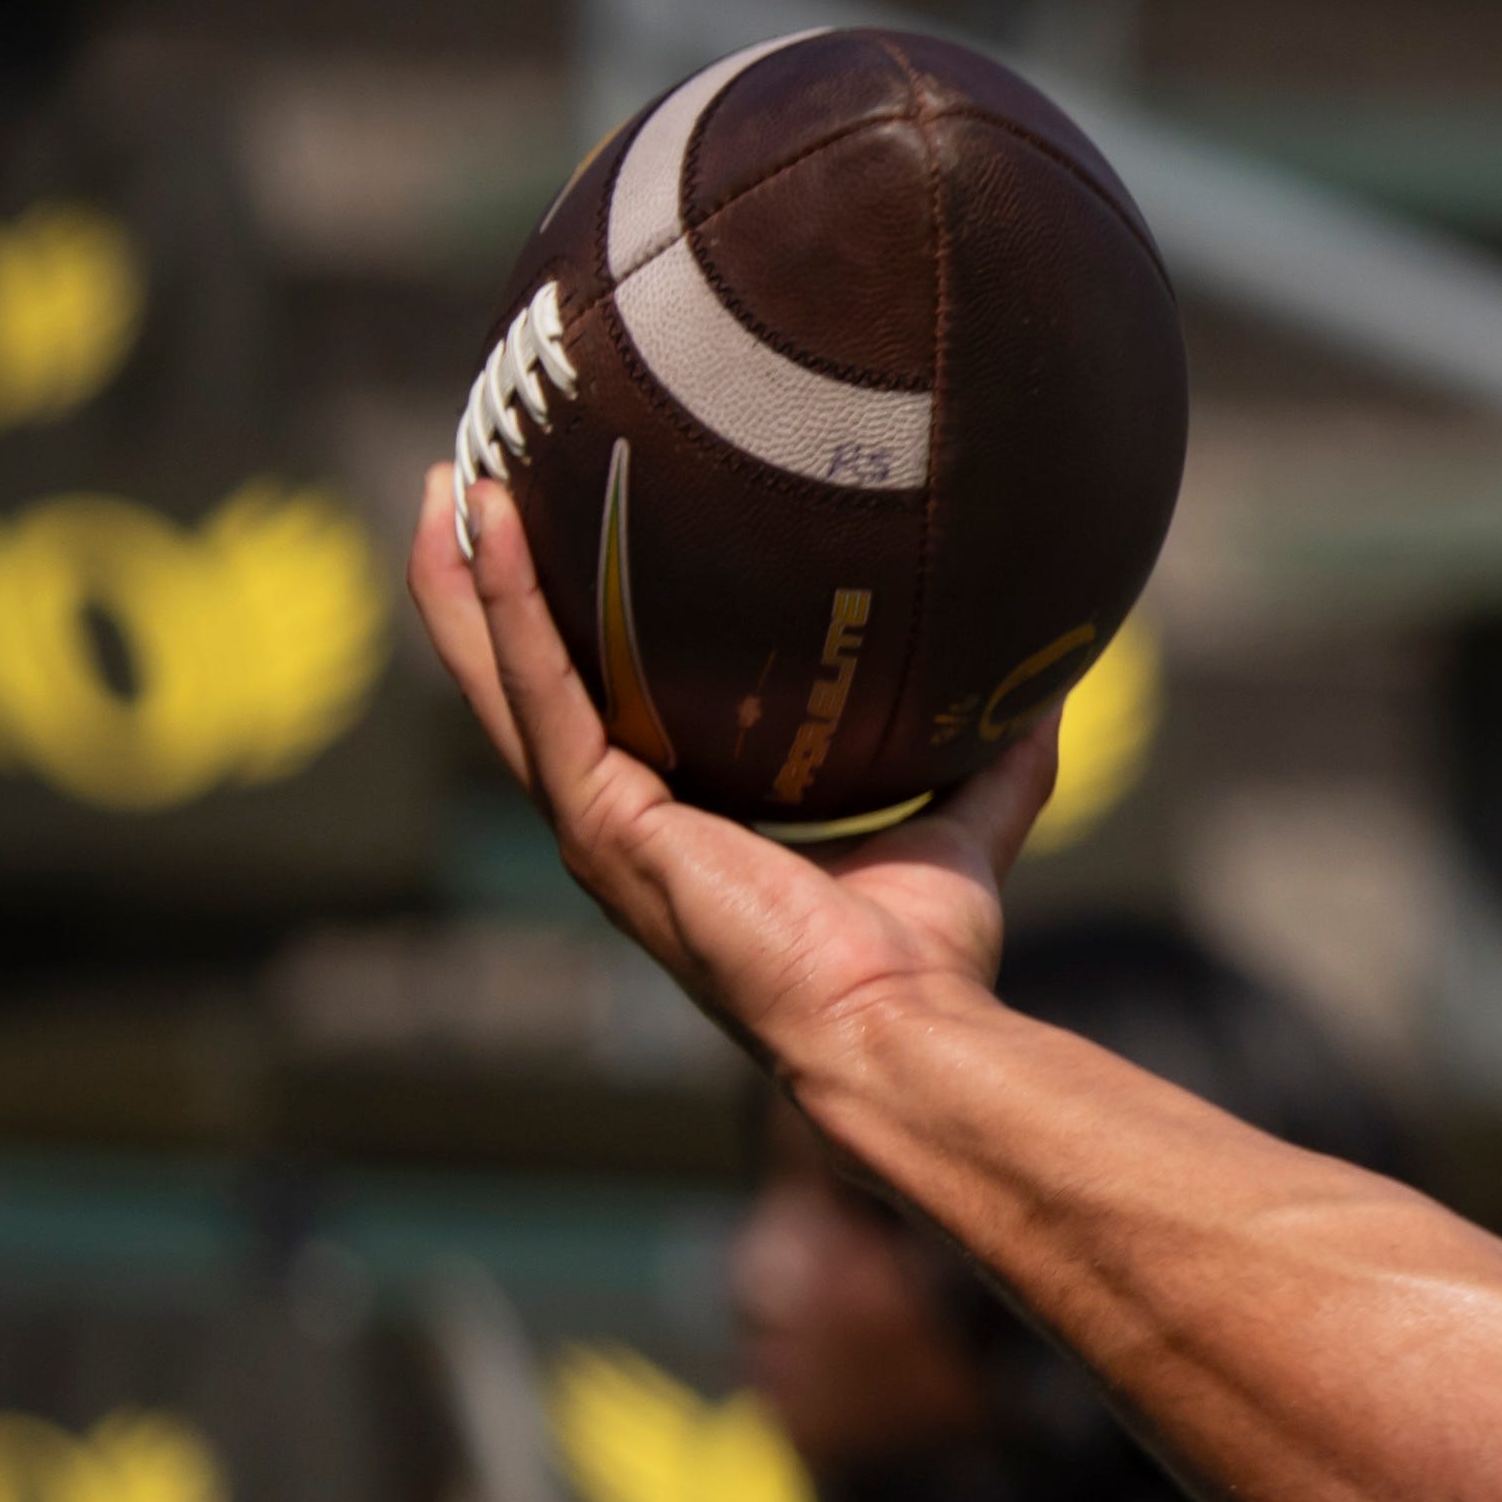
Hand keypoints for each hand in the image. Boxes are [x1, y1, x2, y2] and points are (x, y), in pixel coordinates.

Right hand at [406, 460, 1053, 1074]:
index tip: (566, 533)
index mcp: (676, 823)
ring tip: (451, 478)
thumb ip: (993, 761)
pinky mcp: (603, 822)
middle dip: (485, 587)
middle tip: (467, 482)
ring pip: (502, 679)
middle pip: (523, 683)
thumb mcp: (958, 828)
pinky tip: (489, 525)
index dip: (573, 628)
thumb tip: (1050, 692)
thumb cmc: (921, 956)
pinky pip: (541, 689)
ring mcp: (598, 825)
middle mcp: (616, 821)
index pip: (601, 705)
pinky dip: (507, 606)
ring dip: (464, 578)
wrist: (900, 1023)